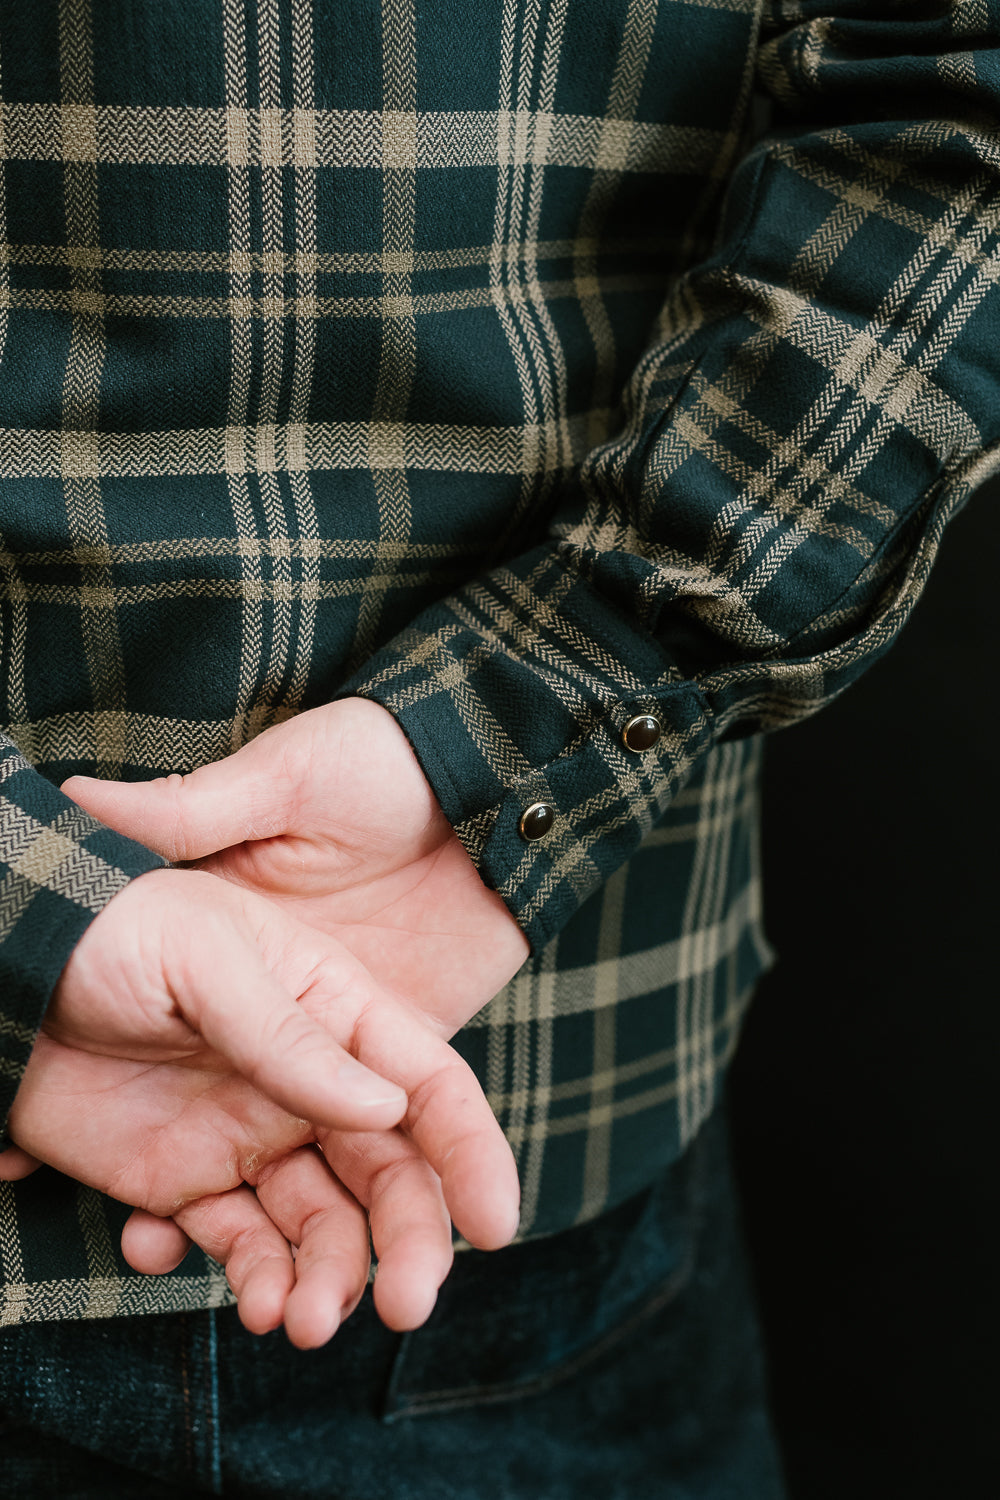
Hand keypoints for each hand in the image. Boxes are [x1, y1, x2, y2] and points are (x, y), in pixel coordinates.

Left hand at [63, 701, 529, 1332]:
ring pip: (321, 1227)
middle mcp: (310, 1083)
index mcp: (335, 1012)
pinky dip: (240, 1276)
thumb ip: (291, 1036)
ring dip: (325, 1280)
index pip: (430, 1086)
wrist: (13, 968)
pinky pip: (236, 1245)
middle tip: (400, 1307)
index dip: (473, 1154)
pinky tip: (205, 1278)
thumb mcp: (210, 959)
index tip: (497, 1229)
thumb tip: (387, 1107)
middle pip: (389, 1176)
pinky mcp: (189, 1182)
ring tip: (297, 1320)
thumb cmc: (119, 933)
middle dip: (406, 1244)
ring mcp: (252, 1136)